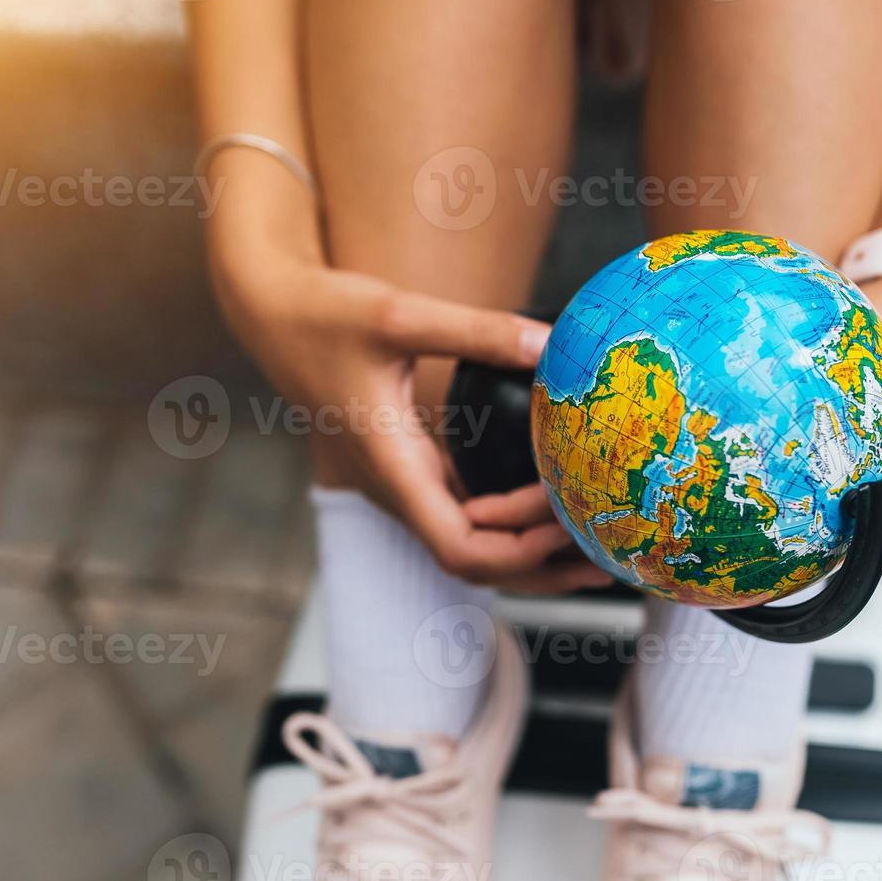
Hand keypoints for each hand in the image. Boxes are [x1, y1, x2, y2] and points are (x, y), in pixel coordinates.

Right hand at [212, 253, 613, 593]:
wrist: (273, 316)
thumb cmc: (324, 316)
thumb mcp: (399, 314)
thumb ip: (476, 331)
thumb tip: (551, 345)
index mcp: (392, 468)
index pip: (460, 548)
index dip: (520, 550)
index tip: (570, 523)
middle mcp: (396, 490)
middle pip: (476, 563)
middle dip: (541, 566)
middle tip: (608, 550)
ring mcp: (402, 484)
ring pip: (472, 544)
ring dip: (529, 551)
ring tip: (594, 538)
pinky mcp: (410, 469)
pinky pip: (465, 514)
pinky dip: (510, 521)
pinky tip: (552, 501)